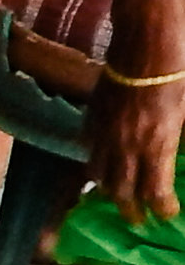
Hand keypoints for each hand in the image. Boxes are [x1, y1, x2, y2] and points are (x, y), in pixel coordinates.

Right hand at [85, 74, 184, 222]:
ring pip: (98, 176)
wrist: (146, 45)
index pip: (154, 191)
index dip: (161, 207)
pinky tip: (104, 164)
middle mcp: (126, 146)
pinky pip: (89, 151)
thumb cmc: (178, 75)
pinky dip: (96, 163)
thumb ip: (181, 139)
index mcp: (156, 145)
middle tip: (138, 219)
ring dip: (109, 190)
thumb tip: (178, 156)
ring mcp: (105, 134)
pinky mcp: (92, 120)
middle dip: (130, 210)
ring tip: (118, 196)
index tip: (167, 213)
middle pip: (121, 192)